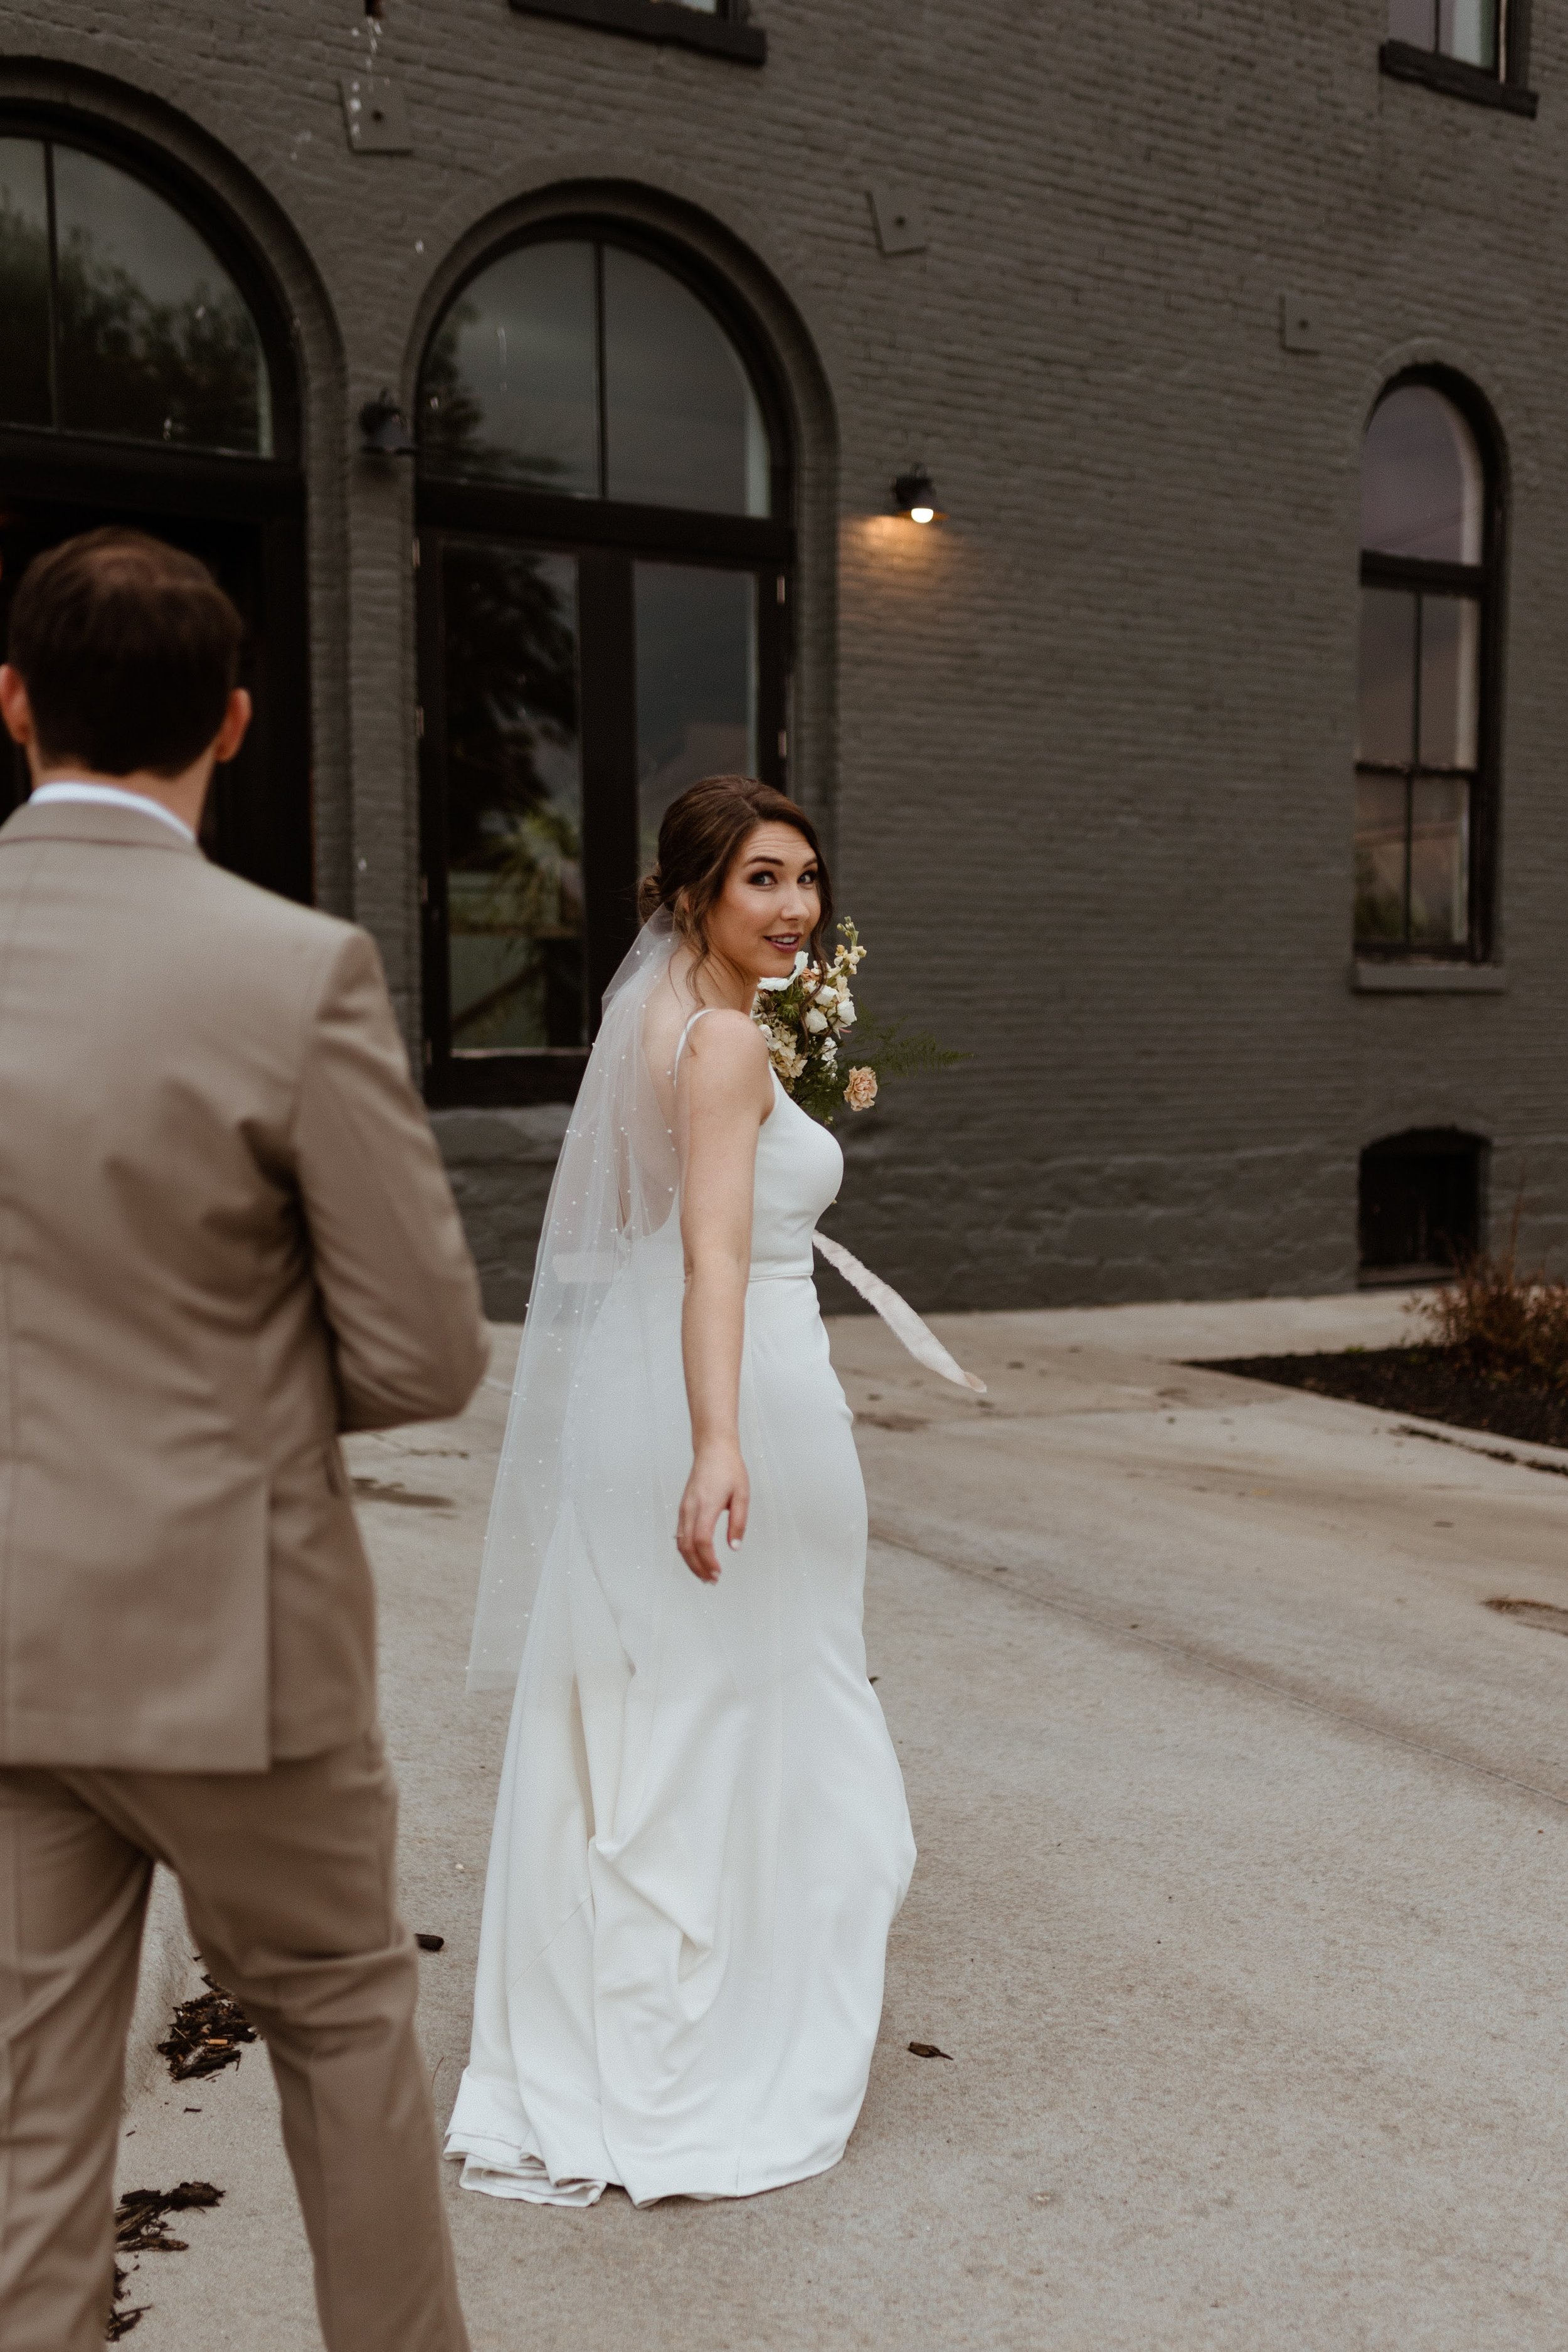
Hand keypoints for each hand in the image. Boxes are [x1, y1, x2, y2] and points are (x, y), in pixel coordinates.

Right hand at [676, 1440, 748, 1583]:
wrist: (712, 1449)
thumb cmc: (729, 1469)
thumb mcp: (742, 1495)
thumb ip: (738, 1523)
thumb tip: (734, 1547)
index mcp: (706, 1506)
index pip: (702, 1541)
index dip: (708, 1561)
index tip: (718, 1573)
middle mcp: (691, 1509)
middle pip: (688, 1547)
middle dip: (697, 1567)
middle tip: (711, 1580)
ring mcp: (684, 1509)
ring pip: (680, 1542)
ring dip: (691, 1561)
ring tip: (704, 1574)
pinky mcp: (683, 1508)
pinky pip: (680, 1534)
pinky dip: (686, 1550)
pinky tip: (696, 1557)